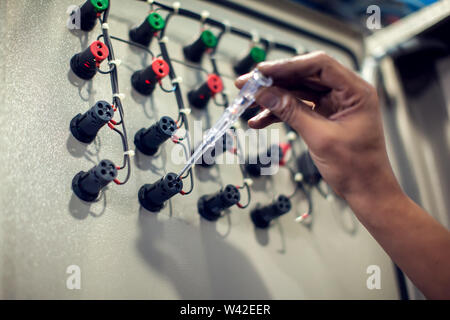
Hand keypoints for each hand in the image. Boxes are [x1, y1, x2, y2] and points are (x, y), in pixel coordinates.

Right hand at [235, 52, 402, 211]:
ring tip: (249, 104)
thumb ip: (292, 112)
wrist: (366, 190)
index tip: (262, 72)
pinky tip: (260, 120)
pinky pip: (297, 107)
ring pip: (297, 91)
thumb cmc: (358, 167)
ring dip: (272, 98)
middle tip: (248, 85)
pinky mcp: (324, 115)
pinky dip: (279, 113)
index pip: (319, 65)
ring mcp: (334, 103)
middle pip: (304, 76)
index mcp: (355, 91)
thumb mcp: (320, 137)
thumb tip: (266, 94)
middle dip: (274, 81)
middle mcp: (345, 92)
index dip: (287, 65)